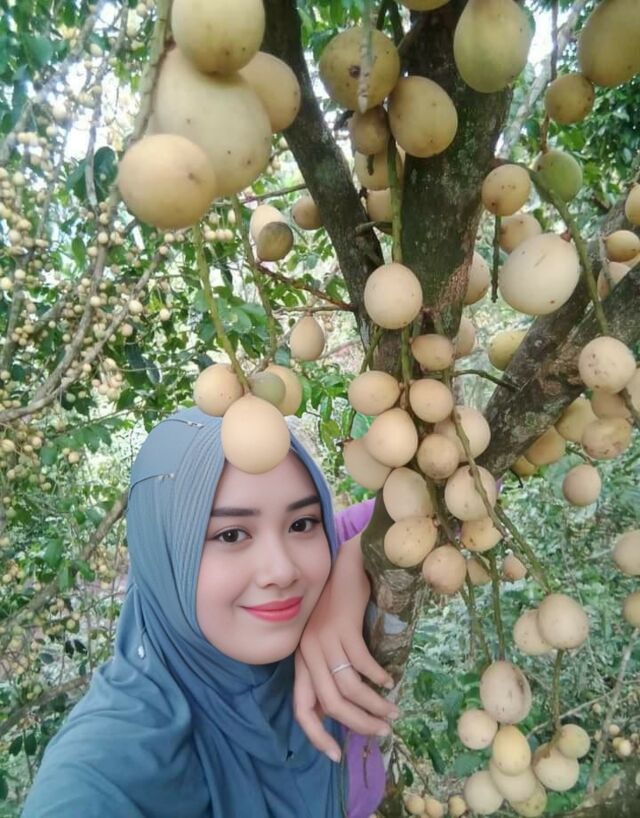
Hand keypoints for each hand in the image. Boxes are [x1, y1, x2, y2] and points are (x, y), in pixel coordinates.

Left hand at [293, 534, 398, 761]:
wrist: (343, 566)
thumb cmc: (337, 606)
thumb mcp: (326, 642)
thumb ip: (326, 672)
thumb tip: (334, 712)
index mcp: (301, 661)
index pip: (302, 709)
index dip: (317, 736)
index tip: (337, 755)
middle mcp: (307, 653)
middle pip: (331, 704)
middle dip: (358, 724)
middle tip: (381, 730)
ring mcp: (323, 639)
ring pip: (349, 688)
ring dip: (373, 705)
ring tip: (391, 711)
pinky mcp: (341, 626)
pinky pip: (362, 663)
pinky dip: (378, 677)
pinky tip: (389, 680)